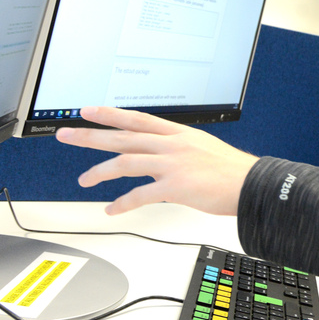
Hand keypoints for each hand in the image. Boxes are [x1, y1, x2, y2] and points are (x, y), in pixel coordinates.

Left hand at [56, 105, 257, 215]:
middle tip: (66, 134)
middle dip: (90, 135)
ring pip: (125, 163)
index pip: (136, 118)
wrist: (252, 185)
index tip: (87, 110)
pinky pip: (139, 195)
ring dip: (99, 172)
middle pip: (123, 136)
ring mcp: (172, 164)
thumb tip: (159, 154)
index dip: (109, 113)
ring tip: (84, 180)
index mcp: (178, 133)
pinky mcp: (175, 187)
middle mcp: (172, 145)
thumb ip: (178, 148)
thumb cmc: (231, 170)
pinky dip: (121, 203)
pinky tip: (111, 209)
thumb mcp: (203, 147)